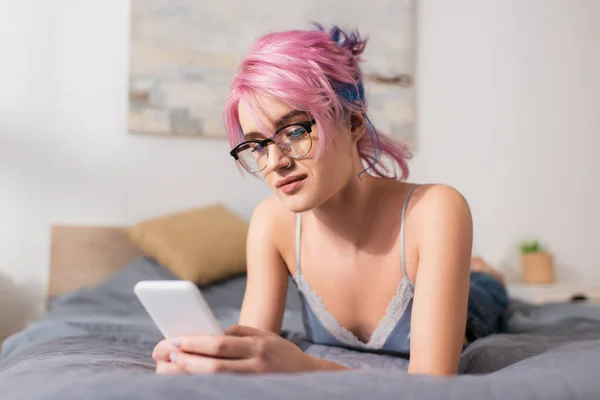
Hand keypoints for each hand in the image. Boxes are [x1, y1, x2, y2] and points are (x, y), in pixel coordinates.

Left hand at [152, 325, 345, 373]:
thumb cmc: (281, 354)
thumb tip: (206, 336)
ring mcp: (256, 382)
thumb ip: (238, 333)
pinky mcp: (254, 393)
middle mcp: (257, 365)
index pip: (220, 343)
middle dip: (185, 361)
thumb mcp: (264, 336)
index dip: (194, 343)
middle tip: (163, 356)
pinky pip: (224, 390)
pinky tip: (188, 383)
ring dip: (188, 375)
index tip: (173, 340)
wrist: (310, 378)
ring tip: (167, 370)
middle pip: (214, 366)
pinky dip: (203, 386)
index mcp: (258, 344)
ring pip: (216, 382)